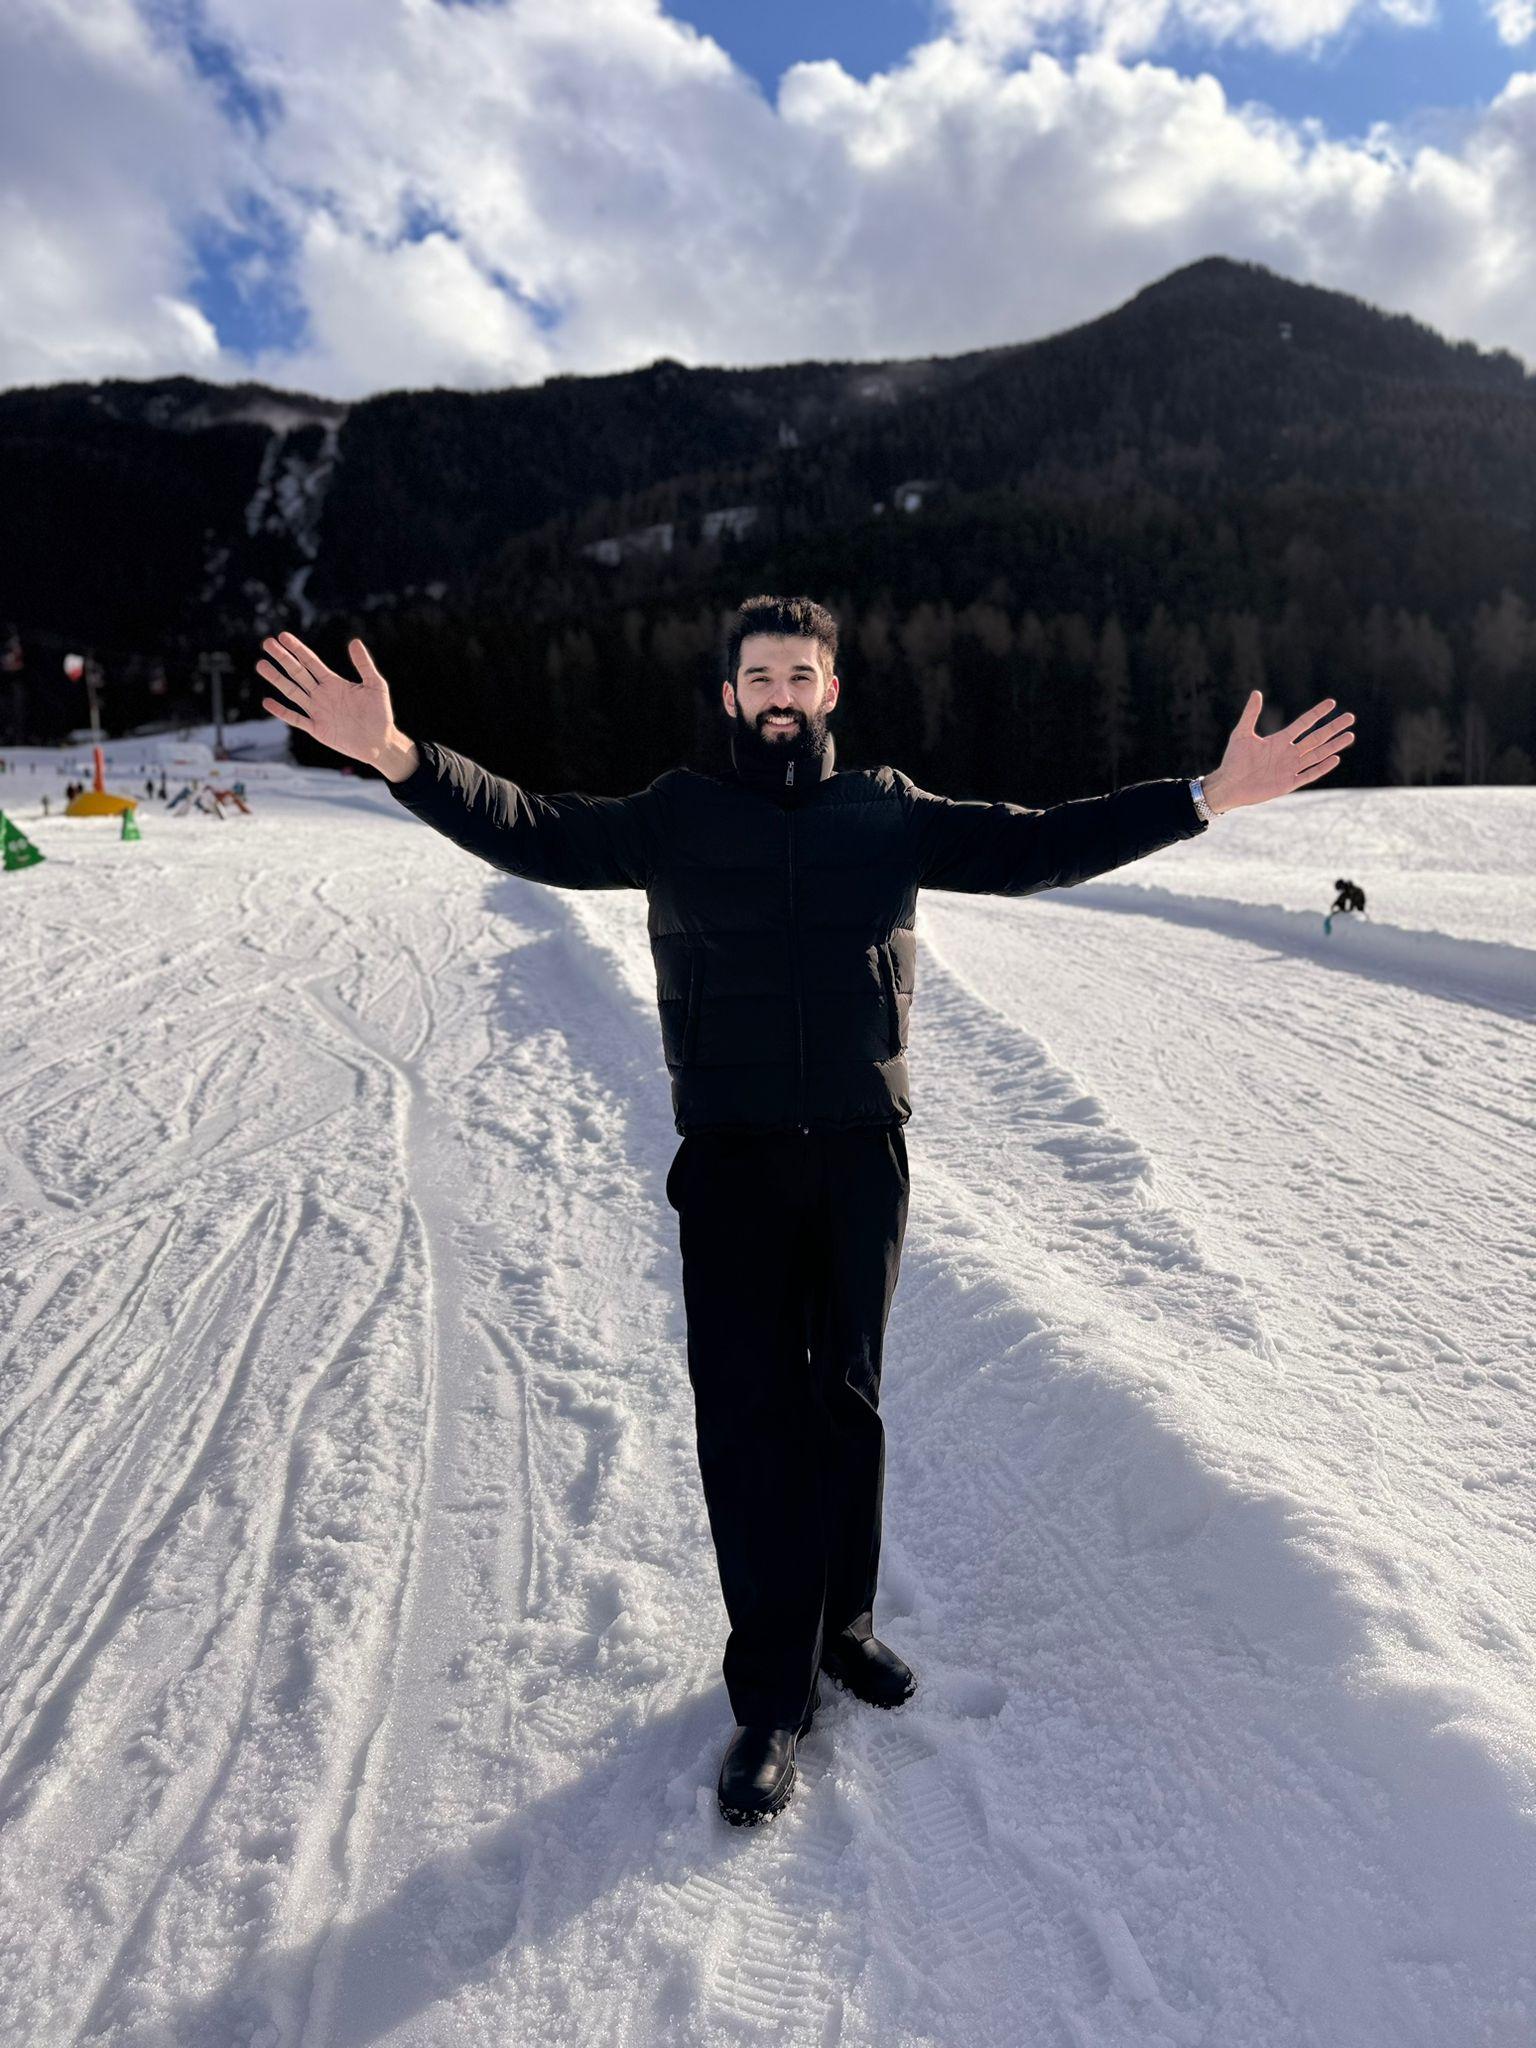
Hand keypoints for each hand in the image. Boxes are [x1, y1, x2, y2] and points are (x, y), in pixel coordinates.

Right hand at [256, 632, 414, 774]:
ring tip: (261, 665)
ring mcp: (317, 711)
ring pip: (292, 692)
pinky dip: (282, 711)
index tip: (282, 636)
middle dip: (282, 658)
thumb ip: (364, 665)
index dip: (297, 649)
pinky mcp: (317, 729)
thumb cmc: (380, 714)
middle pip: (297, 673)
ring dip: (277, 679)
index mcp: (334, 683)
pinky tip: (267, 702)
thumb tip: (354, 642)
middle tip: (266, 643)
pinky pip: (296, 719)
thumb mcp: (376, 686)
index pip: (311, 662)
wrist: (380, 743)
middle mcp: (322, 694)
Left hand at [1203, 692, 1354, 814]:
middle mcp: (1288, 753)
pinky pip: (1309, 775)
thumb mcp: (1241, 734)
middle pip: (1316, 738)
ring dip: (1333, 745)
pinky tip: (1335, 758)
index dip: (1317, 713)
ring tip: (1350, 735)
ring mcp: (1290, 768)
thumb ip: (1250, 714)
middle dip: (1333, 728)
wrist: (1228, 785)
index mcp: (1279, 740)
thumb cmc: (1233, 760)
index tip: (1332, 702)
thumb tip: (1256, 693)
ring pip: (1317, 755)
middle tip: (1350, 717)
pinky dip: (1322, 767)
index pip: (1303, 723)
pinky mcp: (1288, 784)